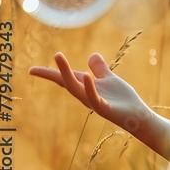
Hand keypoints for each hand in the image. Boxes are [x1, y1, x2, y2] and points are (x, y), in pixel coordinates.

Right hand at [29, 52, 152, 131]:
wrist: (137, 114)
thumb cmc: (123, 99)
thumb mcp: (110, 79)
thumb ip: (100, 68)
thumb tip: (92, 54)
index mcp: (86, 86)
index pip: (66, 78)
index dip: (50, 73)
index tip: (31, 70)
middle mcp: (86, 95)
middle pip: (66, 82)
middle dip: (53, 72)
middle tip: (37, 66)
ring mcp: (94, 102)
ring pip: (75, 88)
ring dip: (66, 73)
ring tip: (58, 57)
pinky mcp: (105, 108)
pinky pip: (94, 98)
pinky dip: (89, 88)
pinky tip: (87, 76)